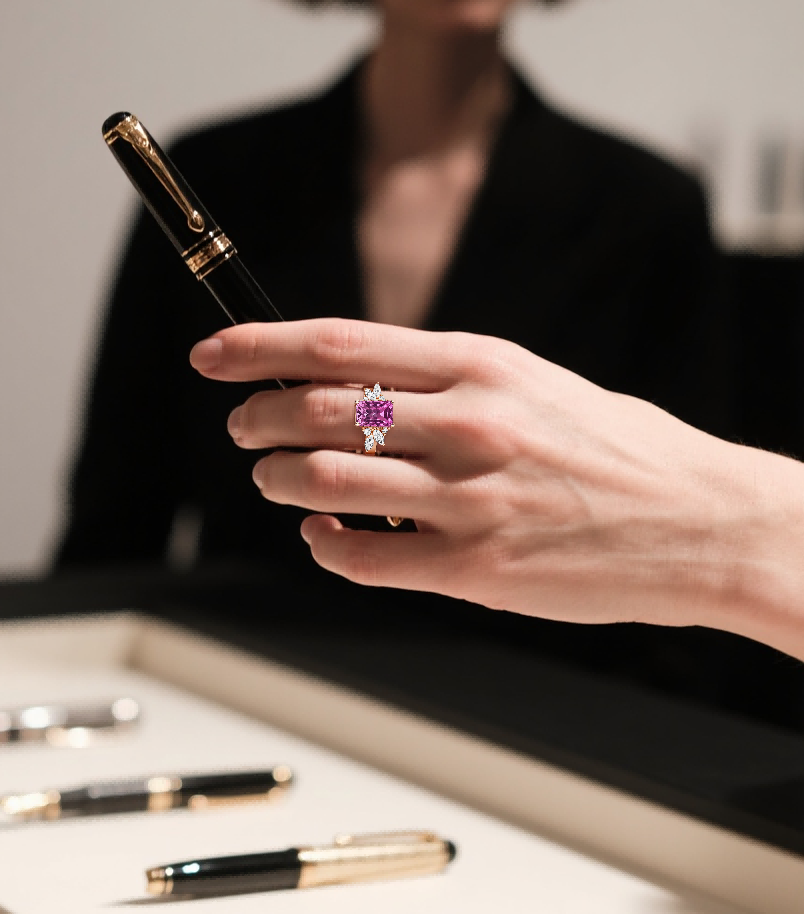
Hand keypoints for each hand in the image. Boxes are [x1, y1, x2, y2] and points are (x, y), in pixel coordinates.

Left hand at [190, 318, 803, 658]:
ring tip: (274, 481)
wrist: (702, 521)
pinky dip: (323, 546)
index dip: (258, 347)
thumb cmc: (616, 445)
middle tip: (242, 426)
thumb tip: (347, 382)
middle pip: (314, 411)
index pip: (337, 344)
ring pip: (323, 484)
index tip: (210, 353)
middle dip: (255, 417)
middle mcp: (467, 423)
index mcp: (479, 364)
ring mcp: (468, 499)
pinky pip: (363, 558)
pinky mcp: (475, 569)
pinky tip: (322, 537)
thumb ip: (442, 378)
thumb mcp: (530, 380)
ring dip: (278, 482)